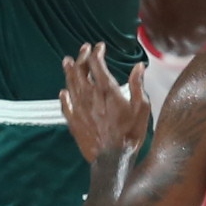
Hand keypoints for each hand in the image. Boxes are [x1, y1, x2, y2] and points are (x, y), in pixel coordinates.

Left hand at [61, 42, 145, 162]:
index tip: (99, 46)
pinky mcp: (74, 121)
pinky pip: (65, 105)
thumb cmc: (131, 133)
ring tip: (67, 61)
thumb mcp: (142, 108)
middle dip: (82, 57)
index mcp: (107, 90)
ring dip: (69, 71)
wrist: (113, 158)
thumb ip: (138, 85)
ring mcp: (79, 109)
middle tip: (84, 49)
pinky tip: (63, 92)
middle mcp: (90, 96)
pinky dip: (64, 96)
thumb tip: (139, 66)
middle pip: (81, 70)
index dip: (97, 52)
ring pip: (71, 84)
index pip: (97, 64)